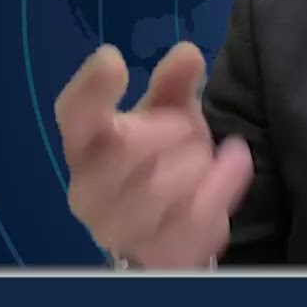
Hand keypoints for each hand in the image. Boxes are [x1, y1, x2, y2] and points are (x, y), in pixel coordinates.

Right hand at [54, 42, 253, 268]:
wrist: (170, 227)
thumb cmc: (161, 156)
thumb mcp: (169, 114)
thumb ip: (175, 85)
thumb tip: (187, 52)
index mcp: (86, 144)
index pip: (74, 114)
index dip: (89, 88)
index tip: (112, 58)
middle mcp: (88, 189)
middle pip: (124, 150)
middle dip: (168, 130)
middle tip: (188, 126)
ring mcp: (115, 229)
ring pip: (159, 190)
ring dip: (195, 163)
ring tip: (205, 155)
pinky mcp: (151, 255)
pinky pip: (191, 219)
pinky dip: (220, 187)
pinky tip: (232, 165)